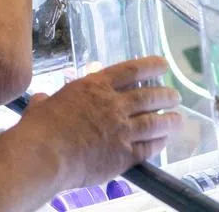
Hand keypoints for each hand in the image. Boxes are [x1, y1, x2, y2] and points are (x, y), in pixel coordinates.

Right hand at [17, 57, 180, 188]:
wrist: (45, 155)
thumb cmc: (40, 129)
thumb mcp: (43, 106)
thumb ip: (47, 101)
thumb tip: (40, 100)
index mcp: (95, 87)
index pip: (131, 71)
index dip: (150, 66)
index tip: (163, 64)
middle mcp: (113, 105)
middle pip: (149, 96)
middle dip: (165, 95)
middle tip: (175, 95)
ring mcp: (121, 130)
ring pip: (154, 122)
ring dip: (169, 120)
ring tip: (178, 119)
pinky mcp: (123, 155)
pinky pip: (148, 148)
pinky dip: (159, 143)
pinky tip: (165, 142)